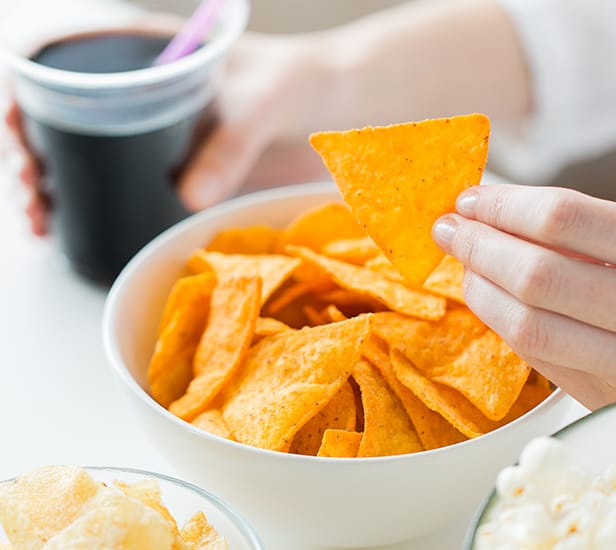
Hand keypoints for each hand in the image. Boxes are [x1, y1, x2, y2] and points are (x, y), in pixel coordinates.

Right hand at [2, 31, 329, 234]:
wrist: (336, 110)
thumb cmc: (299, 84)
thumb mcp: (264, 101)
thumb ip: (230, 144)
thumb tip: (187, 198)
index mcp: (147, 53)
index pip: (62, 59)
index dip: (23, 90)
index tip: (15, 127)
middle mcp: (139, 94)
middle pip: (59, 116)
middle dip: (29, 152)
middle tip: (31, 192)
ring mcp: (154, 136)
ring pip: (84, 157)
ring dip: (52, 188)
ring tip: (42, 222)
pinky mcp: (174, 171)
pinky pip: (123, 188)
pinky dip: (95, 208)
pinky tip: (76, 231)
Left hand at [432, 183, 615, 408]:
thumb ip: (592, 231)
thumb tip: (498, 214)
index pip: (565, 217)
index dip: (503, 205)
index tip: (472, 199)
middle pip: (537, 274)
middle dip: (478, 245)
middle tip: (451, 228)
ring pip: (528, 324)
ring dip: (479, 288)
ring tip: (464, 264)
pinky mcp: (612, 401)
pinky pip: (536, 357)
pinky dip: (501, 321)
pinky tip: (489, 298)